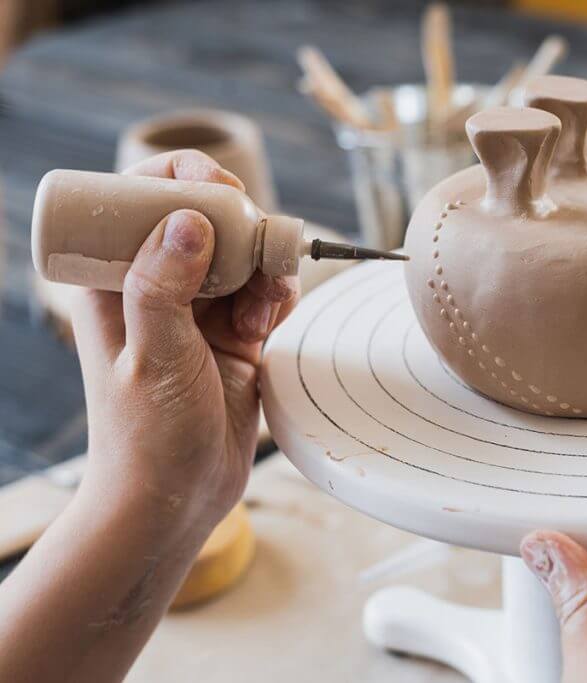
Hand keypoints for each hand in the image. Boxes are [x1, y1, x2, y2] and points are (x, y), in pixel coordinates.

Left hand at [72, 149, 298, 531]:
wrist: (177, 499)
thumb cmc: (144, 436)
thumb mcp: (152, 358)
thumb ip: (163, 288)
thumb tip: (188, 219)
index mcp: (116, 281)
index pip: (139, 201)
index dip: (180, 180)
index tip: (220, 190)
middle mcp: (157, 287)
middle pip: (203, 221)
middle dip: (239, 226)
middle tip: (258, 247)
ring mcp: (198, 312)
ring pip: (241, 257)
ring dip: (265, 268)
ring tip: (266, 306)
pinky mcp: (234, 337)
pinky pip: (264, 295)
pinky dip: (278, 298)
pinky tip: (274, 322)